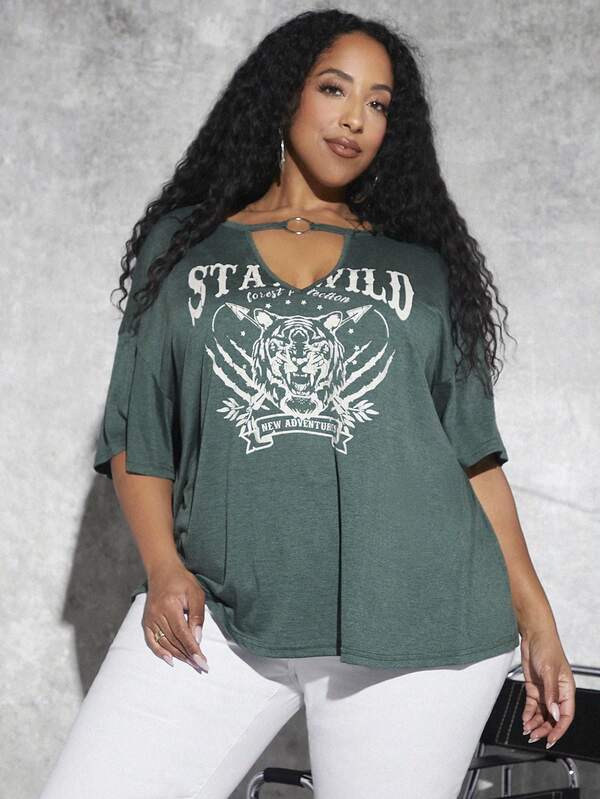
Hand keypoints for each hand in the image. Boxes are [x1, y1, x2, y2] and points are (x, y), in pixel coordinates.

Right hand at [142, 561, 209, 671]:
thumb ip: (197, 616)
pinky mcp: (146, 621)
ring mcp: (150, 618)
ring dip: (178, 655)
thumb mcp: (196, 593)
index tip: (202, 662)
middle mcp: (157, 614)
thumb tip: (197, 638)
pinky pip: (152, 641)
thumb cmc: (182, 581)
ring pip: (164, 643)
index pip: (182, 633)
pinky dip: (160, 652)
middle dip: (188, 655)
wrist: (162, 571)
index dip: (192, 649)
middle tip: (200, 667)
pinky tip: (170, 660)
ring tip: (191, 663)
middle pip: (173, 641)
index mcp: (170, 606)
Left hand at [520, 628, 574, 747]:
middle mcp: (557, 693)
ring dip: (535, 723)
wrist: (533, 635)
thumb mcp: (550, 671)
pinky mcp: (534, 687)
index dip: (559, 729)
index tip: (551, 738)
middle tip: (534, 737)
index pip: (566, 715)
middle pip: (552, 717)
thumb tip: (553, 713)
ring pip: (542, 714)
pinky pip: (532, 706)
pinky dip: (529, 714)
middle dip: (544, 728)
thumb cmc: (547, 648)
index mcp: (567, 690)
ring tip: (527, 731)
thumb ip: (551, 693)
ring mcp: (545, 691)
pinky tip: (525, 719)